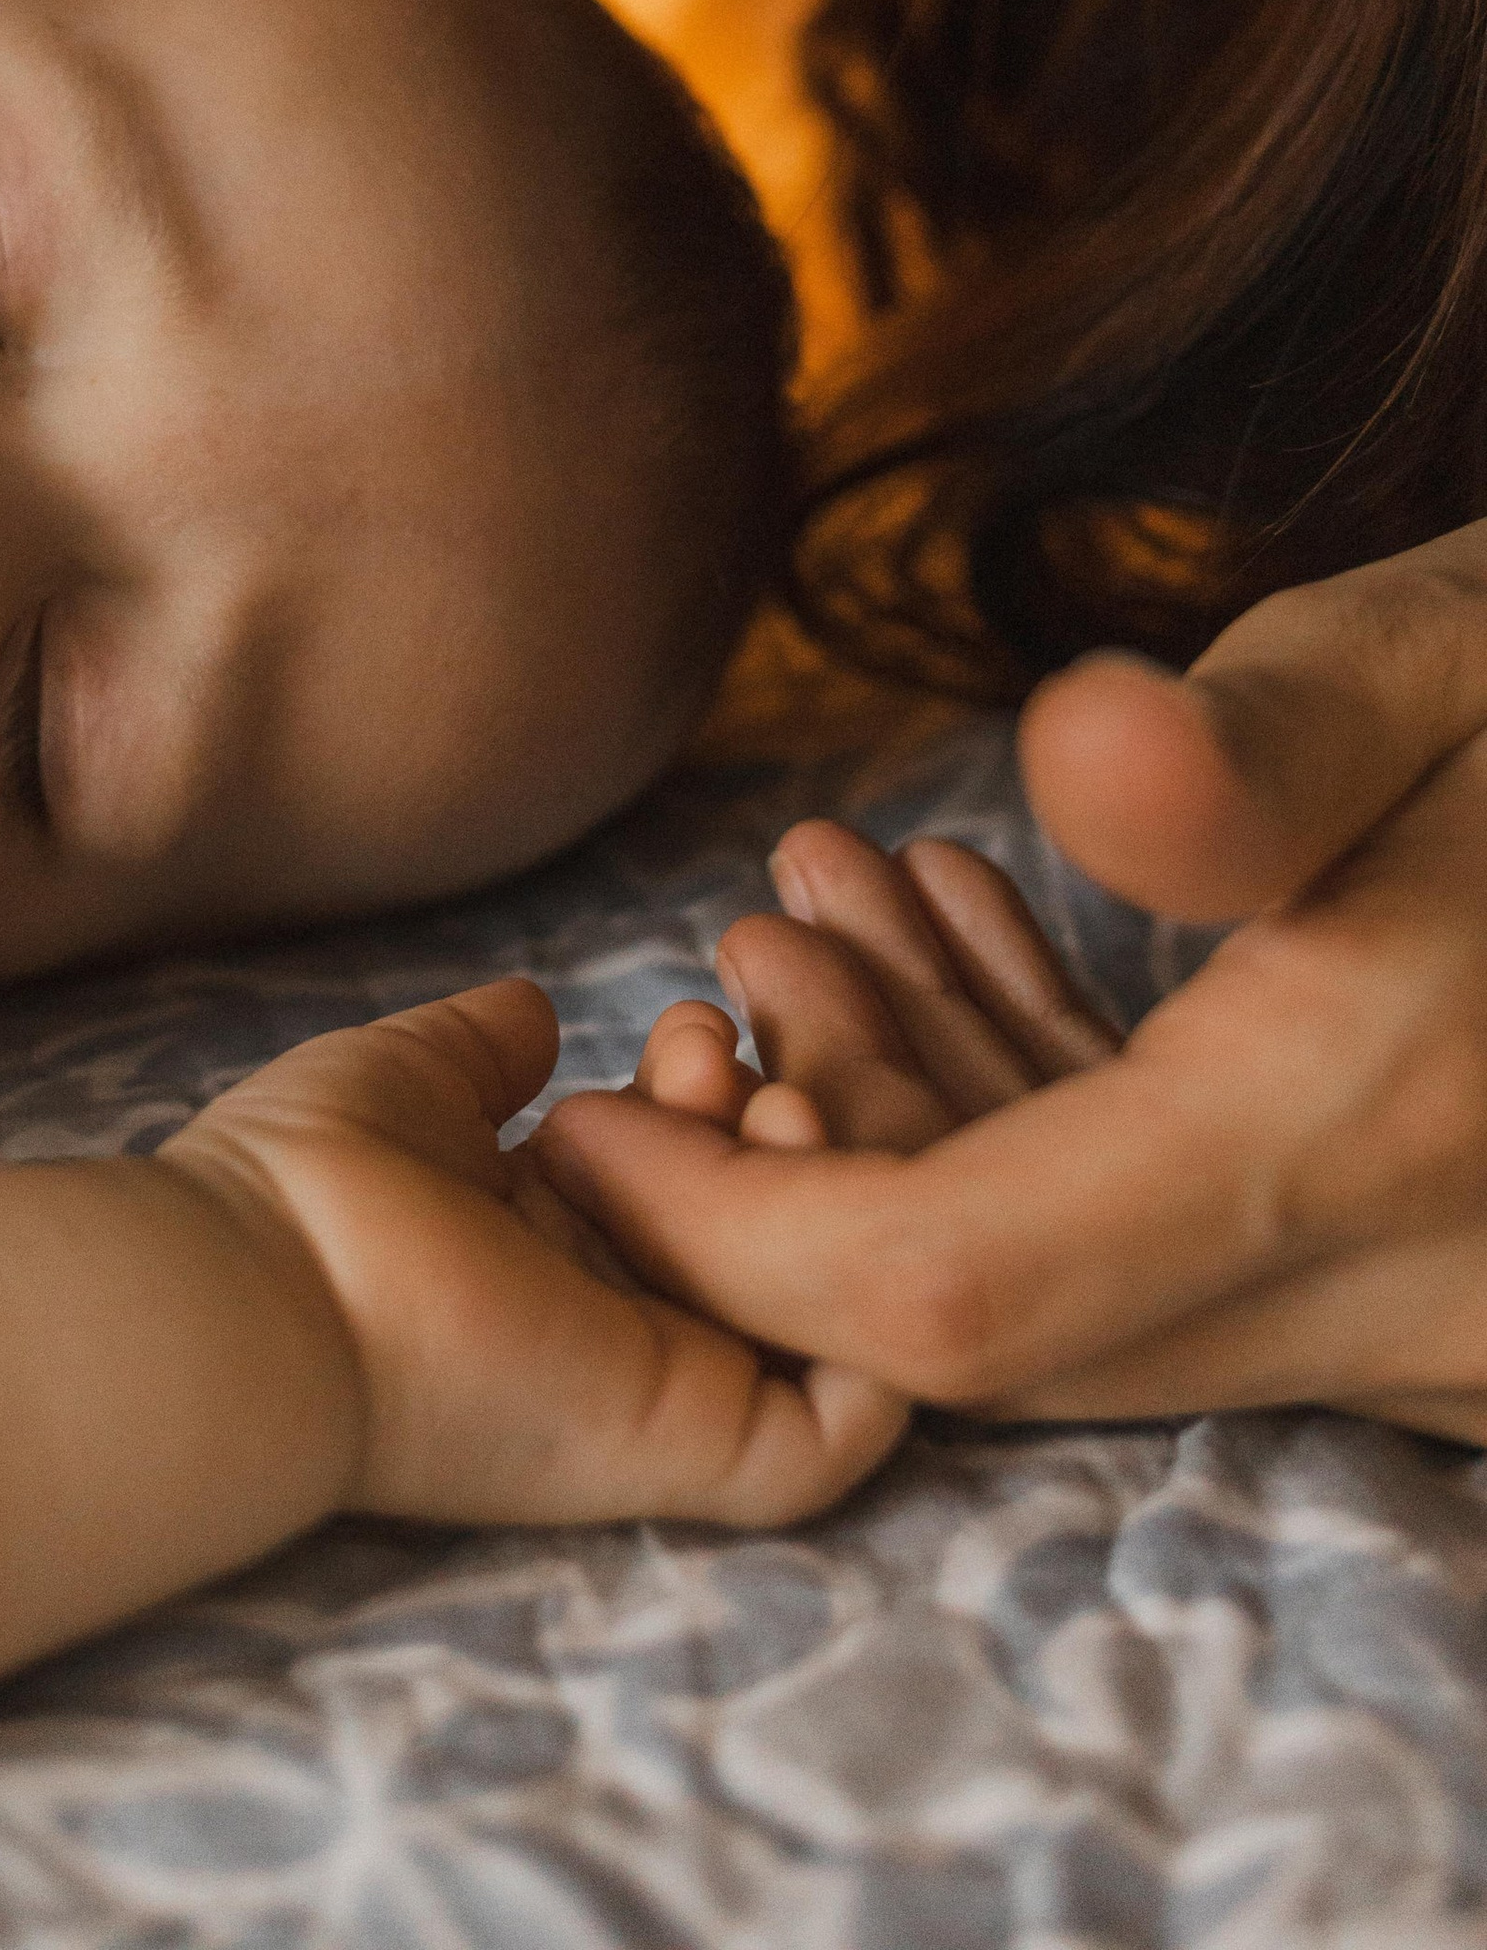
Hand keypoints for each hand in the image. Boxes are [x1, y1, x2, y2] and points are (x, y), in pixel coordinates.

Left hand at [163, 977, 905, 1529]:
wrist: (264, 1283)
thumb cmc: (304, 1181)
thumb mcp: (410, 1078)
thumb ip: (482, 1049)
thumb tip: (538, 1012)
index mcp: (550, 1246)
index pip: (688, 1175)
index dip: (718, 1094)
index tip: (690, 1027)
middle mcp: (616, 1323)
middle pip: (766, 1235)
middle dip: (780, 1122)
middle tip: (721, 1057)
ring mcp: (665, 1395)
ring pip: (822, 1318)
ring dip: (835, 1200)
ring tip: (774, 1101)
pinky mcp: (697, 1452)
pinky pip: (847, 1431)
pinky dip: (869, 1317)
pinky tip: (806, 1186)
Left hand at [535, 522, 1486, 1439]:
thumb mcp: (1445, 656)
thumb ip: (1259, 738)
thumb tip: (1071, 747)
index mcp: (1368, 1140)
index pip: (965, 1293)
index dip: (735, 1236)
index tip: (581, 1123)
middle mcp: (1414, 1296)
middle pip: (1011, 1324)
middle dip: (816, 1169)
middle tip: (730, 961)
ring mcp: (1440, 1326)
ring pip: (1096, 1296)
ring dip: (932, 1131)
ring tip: (824, 913)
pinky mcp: (1441, 1293)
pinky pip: (1191, 1261)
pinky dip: (1058, 1134)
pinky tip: (966, 953)